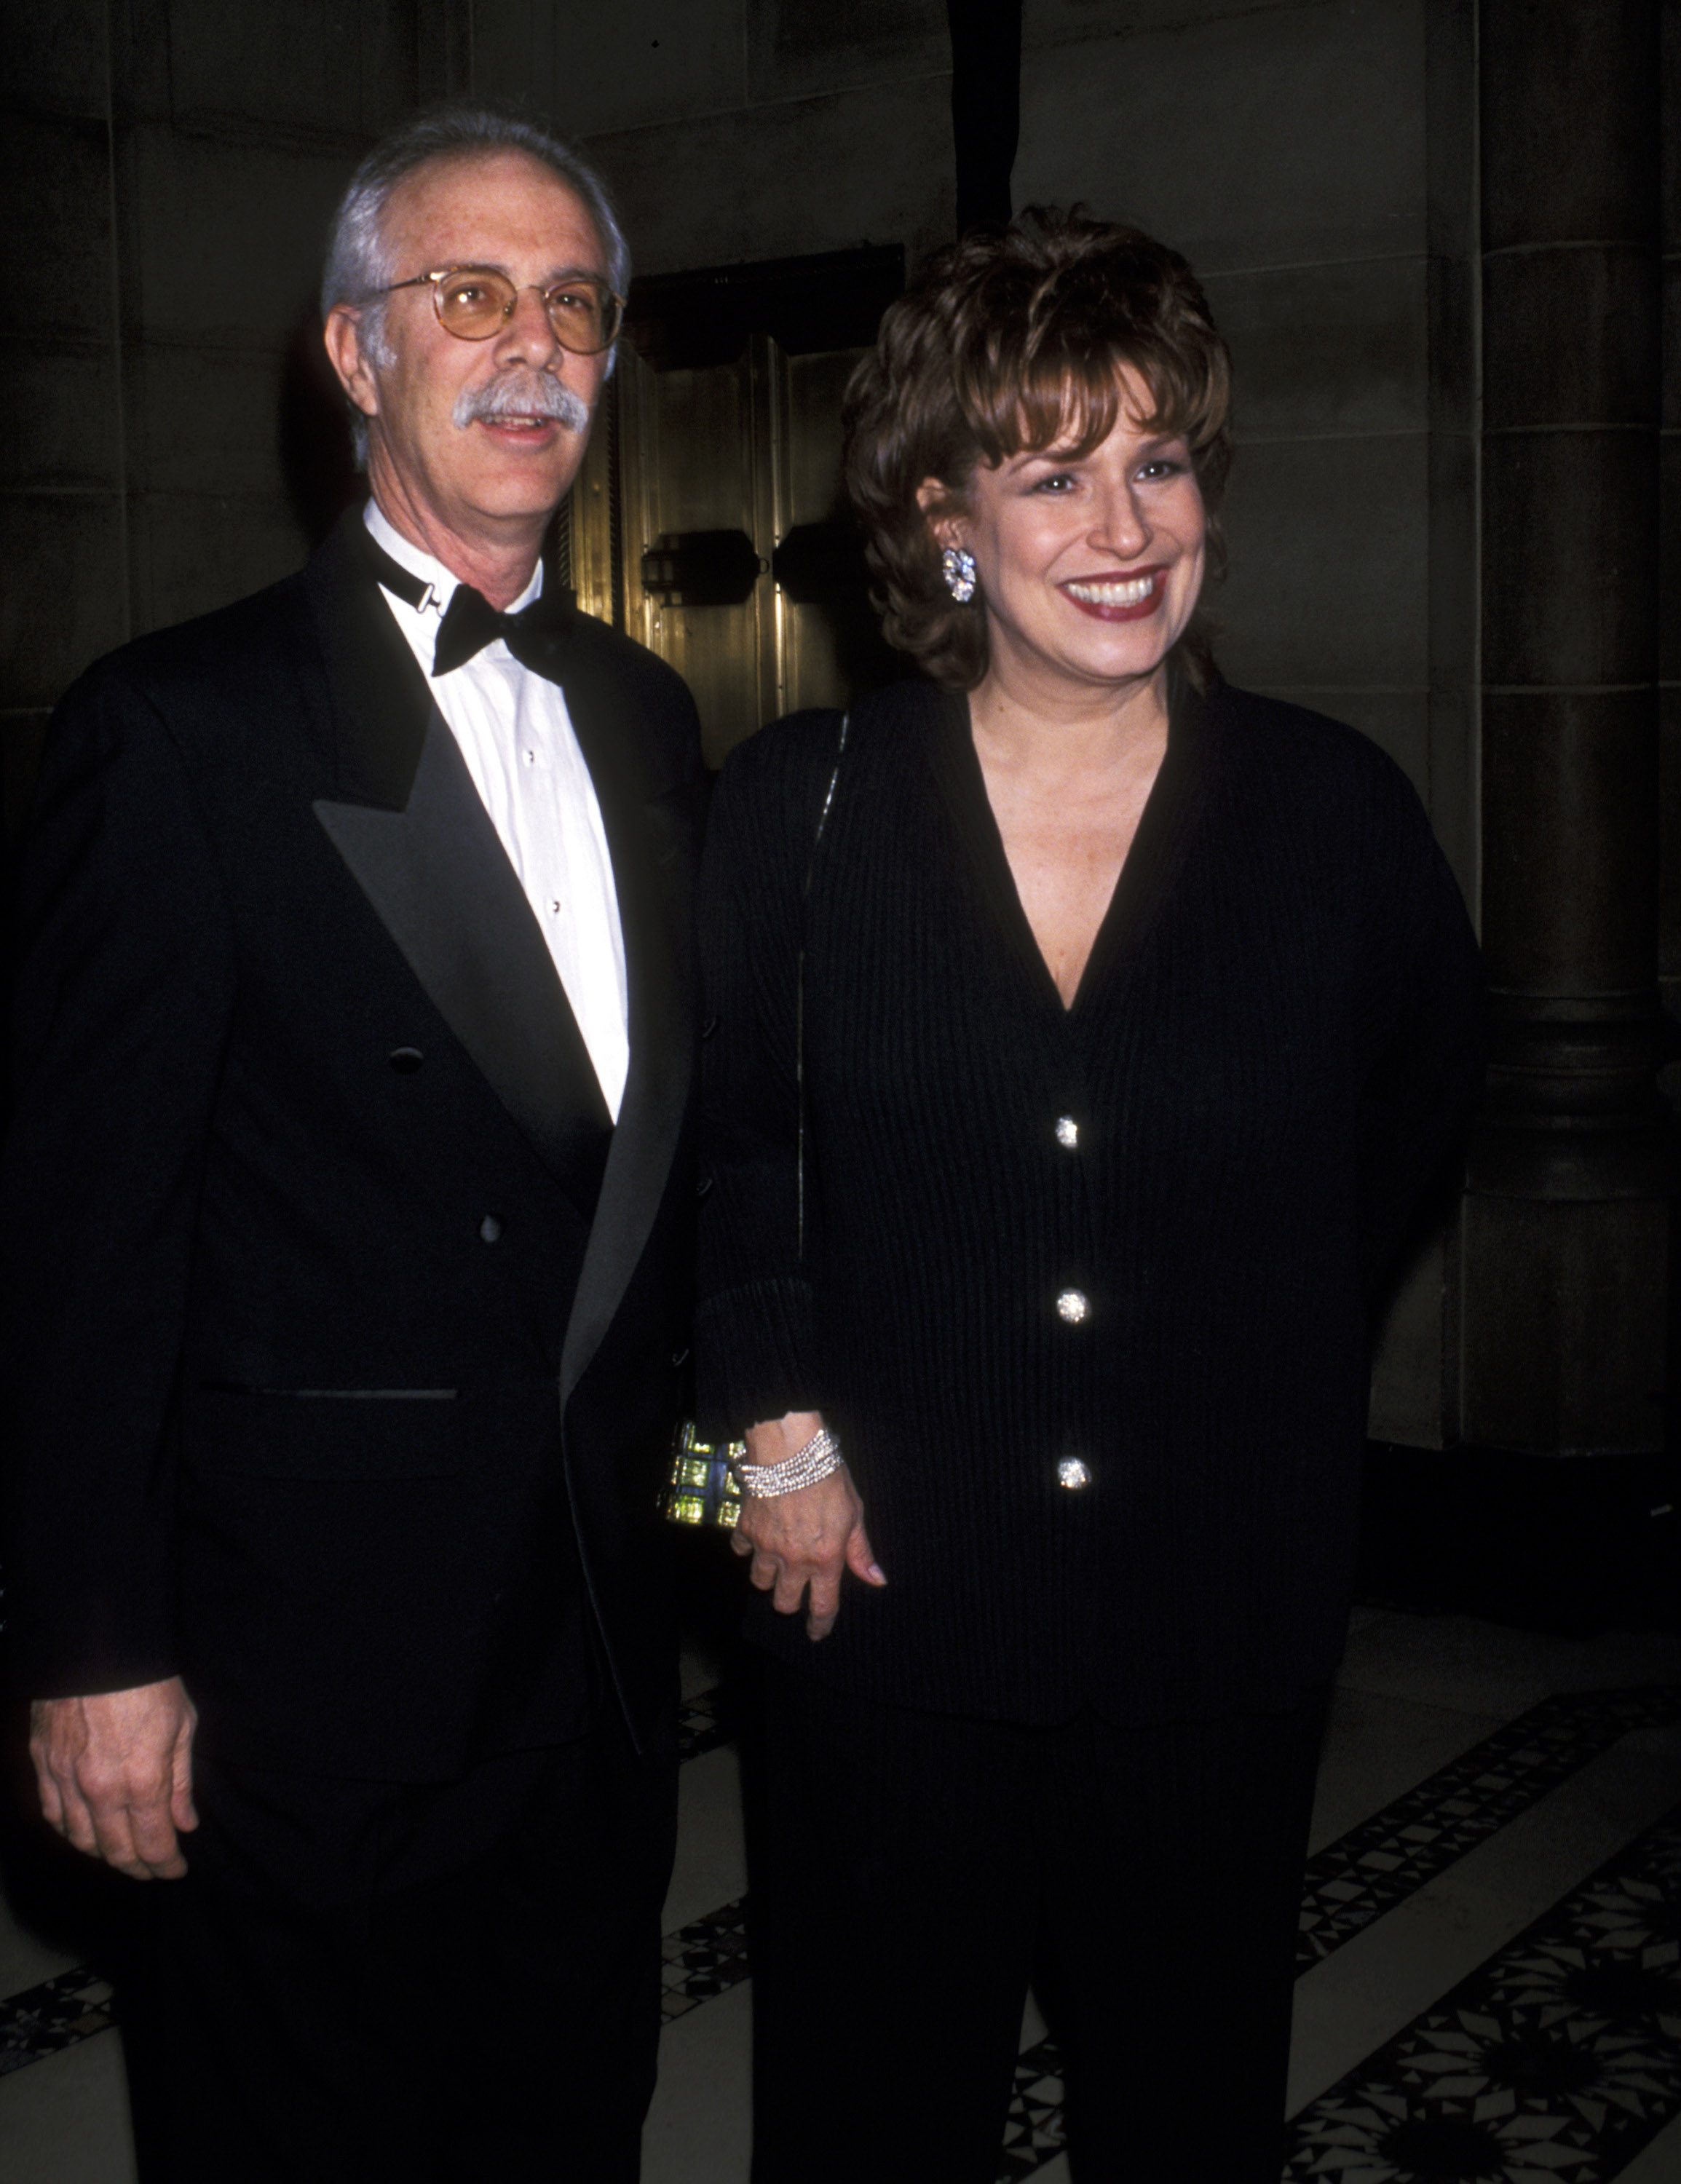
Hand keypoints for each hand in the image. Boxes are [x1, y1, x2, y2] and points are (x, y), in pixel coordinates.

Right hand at [29, 1677, 199, 1880]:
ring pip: (80, 1840)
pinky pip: (53, 1814)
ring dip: (103, 1854)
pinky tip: (84, 1832)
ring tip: (122, 1854)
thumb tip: (186, 1824)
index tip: (176, 1870)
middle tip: (152, 1869)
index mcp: (142, 1782)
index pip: (153, 1845)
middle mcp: (101, 1790)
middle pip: (116, 1851)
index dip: (166, 1866)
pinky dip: (69, 1831)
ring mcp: (66, 1780)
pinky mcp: (43, 1765)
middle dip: (138, 1867)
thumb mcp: (182, 1727)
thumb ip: (181, 1783)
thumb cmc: (150, 1682)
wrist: (98, 1646)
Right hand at [731, 1410, 885, 1640]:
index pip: (821, 1606)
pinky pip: (741, 1551)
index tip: (817, 1633)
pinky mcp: (746, 1529)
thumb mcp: (854, 1513)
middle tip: (795, 1588)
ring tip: (777, 1561)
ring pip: (760, 1581)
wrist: (791, 1450)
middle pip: (783, 1602)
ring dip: (769, 1576)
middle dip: (790, 1601)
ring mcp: (766, 1546)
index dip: (819, 1625)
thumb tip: (877, 1580)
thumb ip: (860, 1551)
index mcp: (825, 1559)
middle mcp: (793, 1559)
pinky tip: (759, 1536)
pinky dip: (748, 1548)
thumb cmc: (829, 1478)